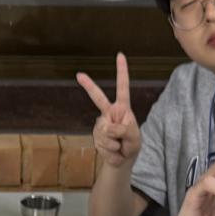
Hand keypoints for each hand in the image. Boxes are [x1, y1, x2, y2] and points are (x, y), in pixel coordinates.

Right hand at [76, 53, 141, 170]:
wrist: (122, 160)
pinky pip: (102, 143)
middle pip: (98, 98)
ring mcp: (100, 124)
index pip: (122, 87)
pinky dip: (110, 151)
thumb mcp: (135, 138)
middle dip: (88, 86)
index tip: (120, 55)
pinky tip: (114, 151)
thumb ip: (125, 130)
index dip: (122, 72)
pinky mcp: (95, 135)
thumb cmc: (131, 145)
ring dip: (114, 144)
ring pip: (105, 132)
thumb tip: (109, 127)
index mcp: (122, 109)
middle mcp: (109, 113)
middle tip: (79, 74)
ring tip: (120, 147)